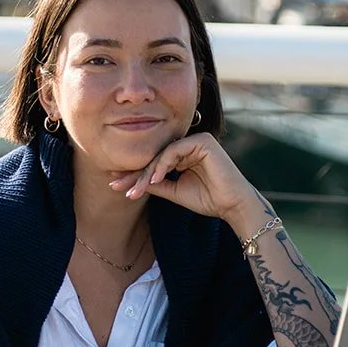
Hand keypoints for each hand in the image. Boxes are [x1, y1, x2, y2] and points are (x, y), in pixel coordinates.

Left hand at [109, 133, 265, 232]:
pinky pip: (175, 150)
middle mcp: (188, 145)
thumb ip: (155, 184)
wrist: (232, 205)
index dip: (135, 173)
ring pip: (162, 154)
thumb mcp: (173, 191)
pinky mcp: (202, 141)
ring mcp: (196, 140)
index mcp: (183, 155)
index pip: (154, 162)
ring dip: (147, 172)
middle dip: (135, 173)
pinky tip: (153, 178)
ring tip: (135, 188)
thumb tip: (129, 182)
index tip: (115, 183)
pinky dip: (162, 165)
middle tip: (117, 185)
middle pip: (155, 156)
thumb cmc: (208, 199)